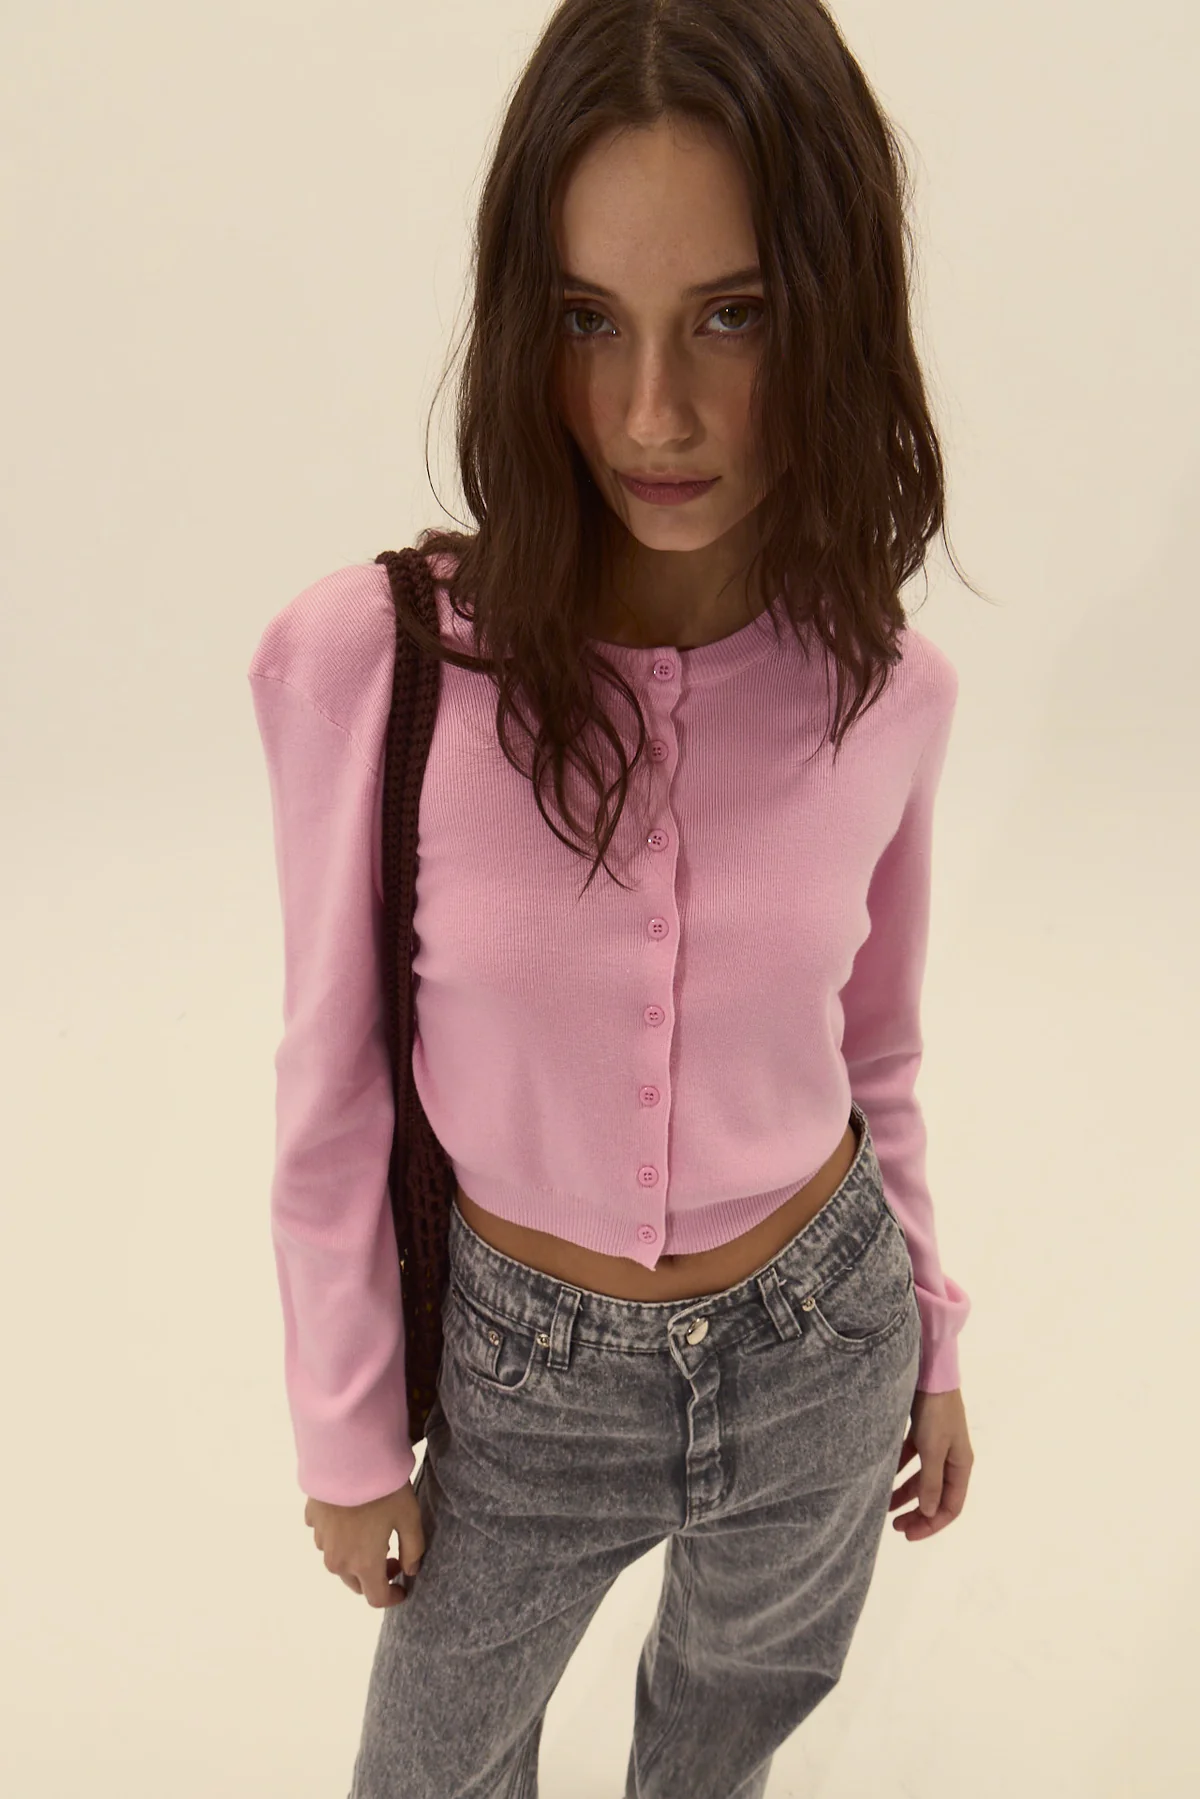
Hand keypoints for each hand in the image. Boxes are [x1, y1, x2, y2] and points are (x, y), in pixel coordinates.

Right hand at [304, 1478, 426, 1606]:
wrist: (349, 1457)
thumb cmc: (384, 1489)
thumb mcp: (410, 1517)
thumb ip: (413, 1549)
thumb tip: (410, 1570)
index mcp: (364, 1564)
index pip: (376, 1598)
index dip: (392, 1597)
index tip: (403, 1587)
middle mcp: (338, 1560)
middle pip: (356, 1583)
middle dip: (375, 1577)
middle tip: (392, 1556)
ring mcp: (321, 1541)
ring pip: (340, 1561)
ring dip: (356, 1556)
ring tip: (372, 1532)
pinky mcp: (312, 1521)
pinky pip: (326, 1538)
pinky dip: (340, 1536)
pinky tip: (352, 1517)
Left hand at [888, 1386, 972, 1539]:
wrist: (930, 1373)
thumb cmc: (935, 1413)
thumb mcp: (933, 1450)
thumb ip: (931, 1483)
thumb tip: (931, 1513)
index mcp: (961, 1465)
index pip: (951, 1506)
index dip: (932, 1524)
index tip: (909, 1534)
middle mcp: (951, 1458)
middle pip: (936, 1496)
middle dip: (918, 1513)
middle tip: (895, 1526)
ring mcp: (937, 1445)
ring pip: (922, 1479)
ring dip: (906, 1494)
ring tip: (884, 1506)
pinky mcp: (923, 1432)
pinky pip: (912, 1460)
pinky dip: (900, 1471)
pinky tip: (885, 1476)